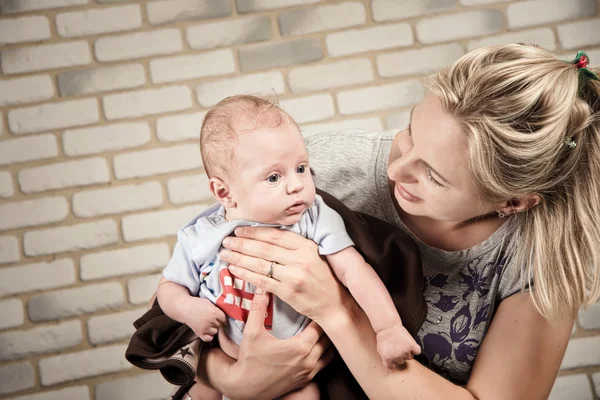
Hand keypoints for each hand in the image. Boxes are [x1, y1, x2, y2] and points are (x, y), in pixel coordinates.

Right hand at [184, 297, 225, 341]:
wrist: (185, 308)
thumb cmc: (197, 304)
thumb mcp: (209, 303)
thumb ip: (217, 309)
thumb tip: (225, 315)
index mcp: (214, 312)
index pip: (224, 318)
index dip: (221, 317)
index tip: (218, 316)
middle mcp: (211, 321)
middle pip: (219, 325)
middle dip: (216, 322)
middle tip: (209, 318)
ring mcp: (205, 328)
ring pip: (215, 331)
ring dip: (212, 328)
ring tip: (207, 323)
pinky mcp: (200, 333)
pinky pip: (209, 338)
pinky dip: (209, 336)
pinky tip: (207, 331)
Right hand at [217, 290, 334, 398]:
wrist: (246, 388)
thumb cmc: (249, 360)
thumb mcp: (252, 332)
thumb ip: (258, 308)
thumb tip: (262, 288)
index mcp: (300, 347)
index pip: (321, 326)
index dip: (320, 314)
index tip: (317, 305)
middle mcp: (309, 361)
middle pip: (329, 339)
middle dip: (327, 326)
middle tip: (323, 313)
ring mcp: (309, 372)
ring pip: (330, 353)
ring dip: (328, 341)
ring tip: (324, 329)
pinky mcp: (306, 380)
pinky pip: (324, 365)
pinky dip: (325, 354)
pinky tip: (319, 346)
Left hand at [220, 226, 349, 322]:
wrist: (335, 304)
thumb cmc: (324, 278)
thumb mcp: (314, 255)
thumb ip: (295, 246)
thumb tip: (267, 236)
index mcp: (306, 246)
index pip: (275, 236)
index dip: (254, 232)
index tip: (239, 230)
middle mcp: (300, 259)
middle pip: (264, 249)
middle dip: (241, 244)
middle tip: (226, 240)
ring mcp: (293, 276)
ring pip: (260, 264)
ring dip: (239, 258)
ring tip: (225, 253)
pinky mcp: (287, 292)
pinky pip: (261, 281)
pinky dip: (246, 274)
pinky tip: (234, 269)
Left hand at [376, 324, 420, 368]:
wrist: (388, 326)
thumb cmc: (383, 337)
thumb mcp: (380, 350)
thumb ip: (386, 359)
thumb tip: (392, 364)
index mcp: (388, 358)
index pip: (392, 366)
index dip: (393, 362)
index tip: (393, 357)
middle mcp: (397, 356)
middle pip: (402, 361)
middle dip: (400, 356)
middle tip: (397, 348)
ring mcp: (404, 351)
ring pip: (410, 357)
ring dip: (407, 352)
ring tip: (403, 344)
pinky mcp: (411, 345)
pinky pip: (417, 351)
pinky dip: (415, 349)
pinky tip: (411, 346)